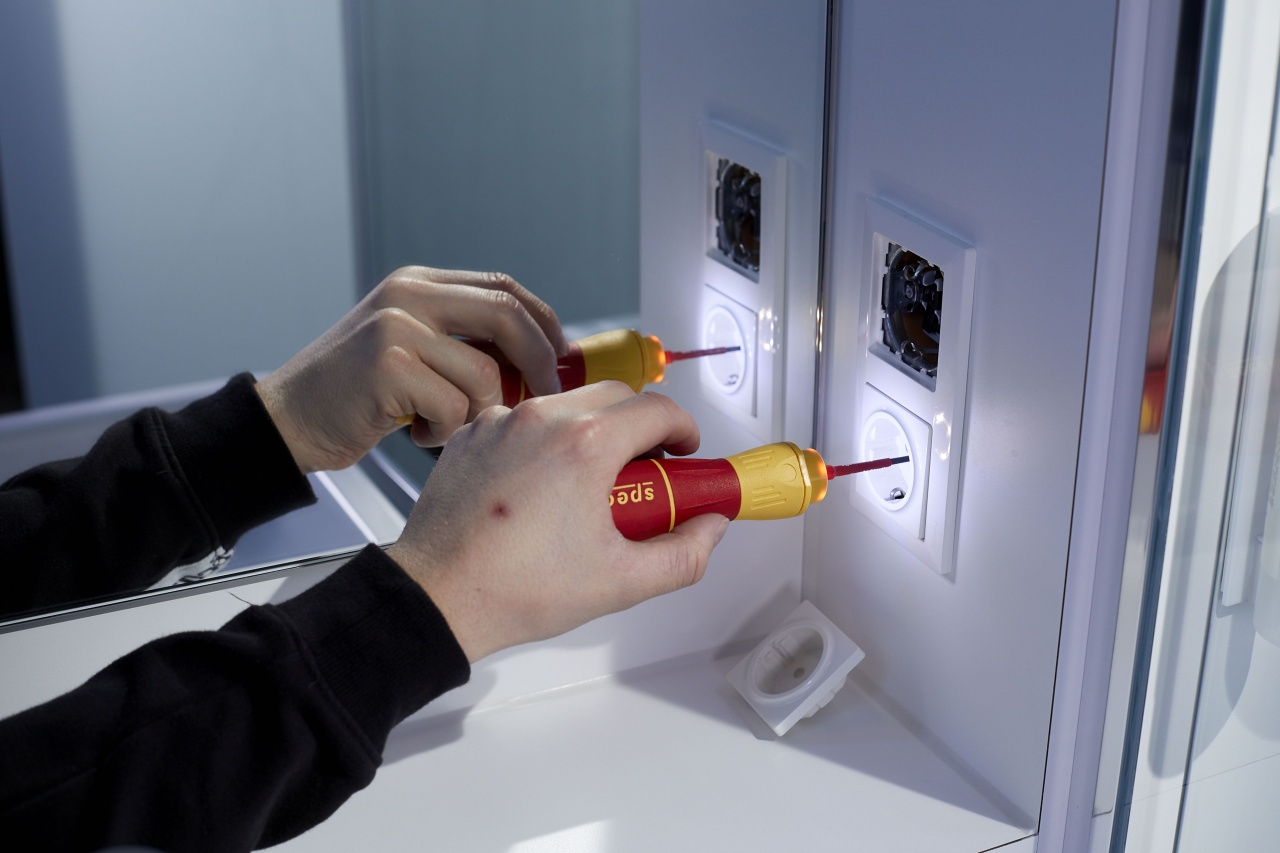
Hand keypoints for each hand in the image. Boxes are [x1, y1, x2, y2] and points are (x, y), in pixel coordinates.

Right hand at [255, 266, 568, 472]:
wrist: (285, 421)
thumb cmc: (356, 398)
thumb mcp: (410, 351)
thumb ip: (463, 343)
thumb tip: (542, 358)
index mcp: (418, 283)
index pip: (504, 287)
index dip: (544, 321)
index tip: (564, 356)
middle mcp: (408, 295)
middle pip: (508, 315)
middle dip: (541, 360)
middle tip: (548, 397)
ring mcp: (396, 326)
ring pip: (486, 373)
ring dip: (478, 414)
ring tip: (444, 426)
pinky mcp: (388, 366)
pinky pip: (455, 407)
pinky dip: (445, 433)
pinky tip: (416, 435)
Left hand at [387, 383, 729, 661]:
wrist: (436, 596)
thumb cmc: (516, 589)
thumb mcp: (620, 582)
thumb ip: (683, 554)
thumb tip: (709, 527)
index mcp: (586, 444)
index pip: (658, 410)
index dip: (684, 431)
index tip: (686, 455)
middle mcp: (542, 419)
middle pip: (615, 397)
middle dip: (641, 428)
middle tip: (645, 476)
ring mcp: (501, 422)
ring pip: (567, 404)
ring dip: (591, 431)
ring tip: (589, 486)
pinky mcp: (471, 435)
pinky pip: (523, 420)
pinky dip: (544, 441)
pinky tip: (541, 488)